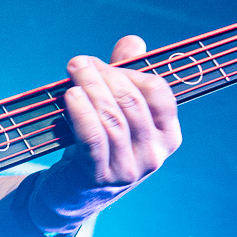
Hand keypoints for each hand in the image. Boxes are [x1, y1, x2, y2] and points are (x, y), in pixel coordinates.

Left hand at [36, 34, 182, 227]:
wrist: (70, 195)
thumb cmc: (96, 146)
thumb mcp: (114, 112)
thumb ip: (124, 77)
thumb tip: (133, 41)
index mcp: (167, 135)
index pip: (159, 93)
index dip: (130, 72)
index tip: (102, 64)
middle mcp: (154, 154)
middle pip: (132, 103)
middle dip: (105, 76)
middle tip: (79, 62)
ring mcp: (129, 169)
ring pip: (113, 119)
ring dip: (90, 89)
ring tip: (72, 71)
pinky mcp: (100, 178)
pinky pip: (94, 139)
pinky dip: (82, 113)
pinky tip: (70, 96)